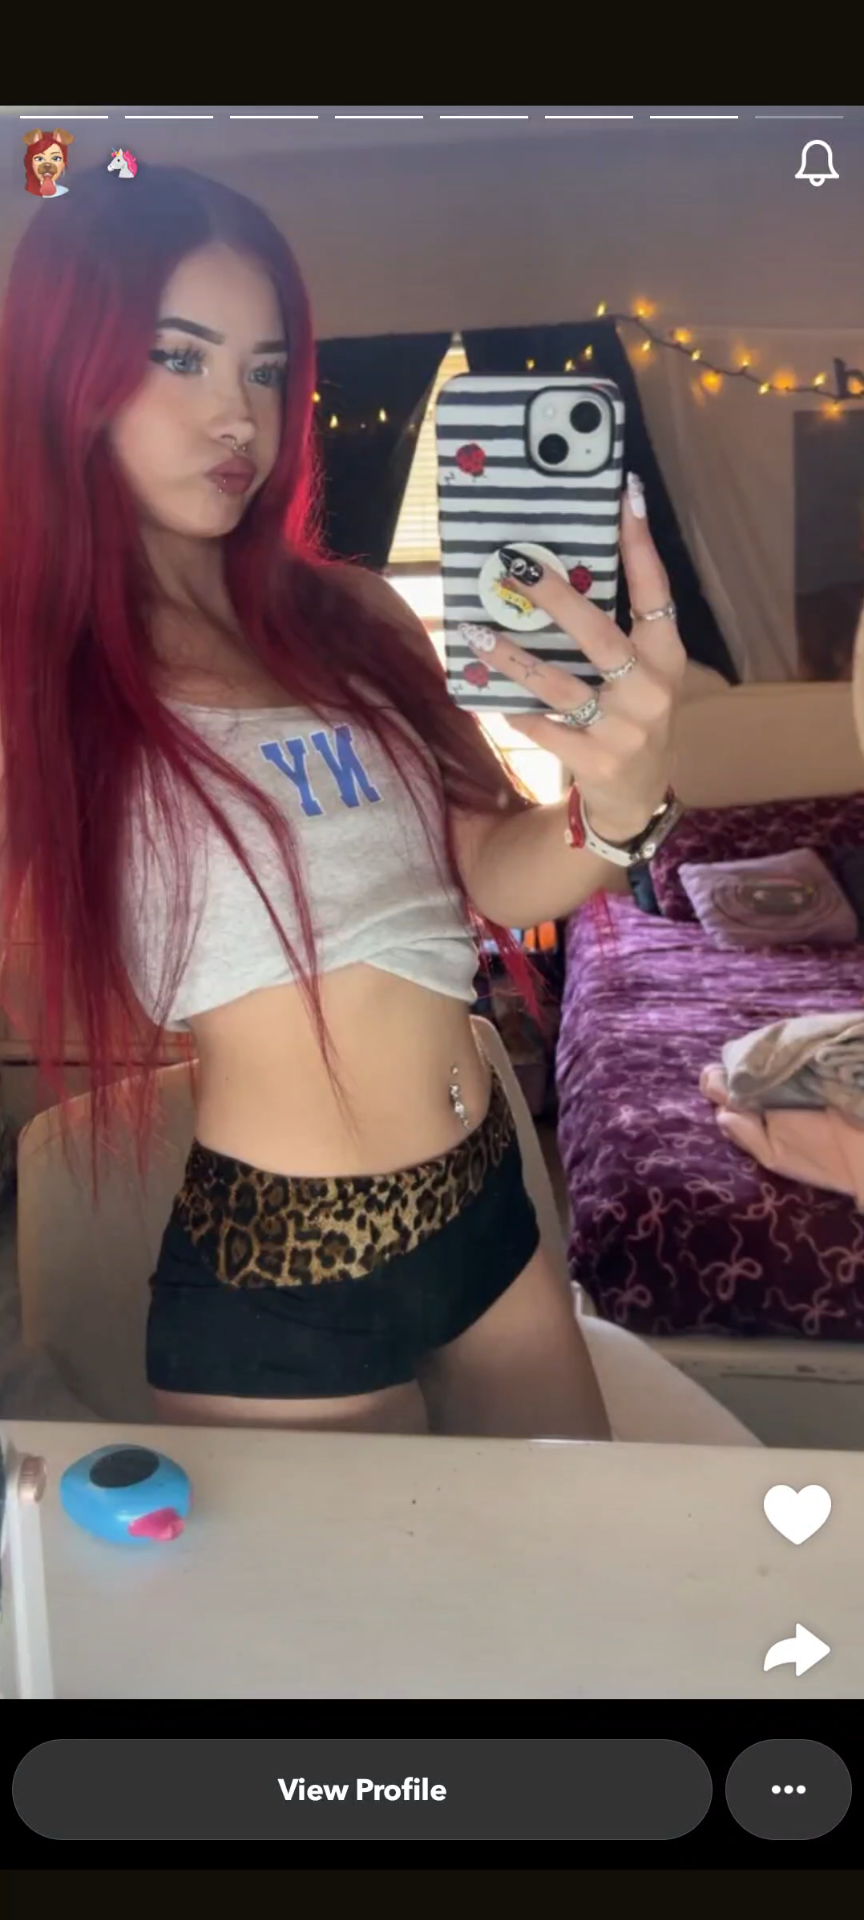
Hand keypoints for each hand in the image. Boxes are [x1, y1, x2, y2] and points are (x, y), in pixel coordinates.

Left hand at [463, 476, 686, 844]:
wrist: (636, 800)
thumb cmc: (633, 720)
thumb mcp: (642, 675)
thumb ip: (617, 634)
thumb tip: (559, 577)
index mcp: (666, 656)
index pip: (654, 591)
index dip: (640, 544)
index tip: (626, 495)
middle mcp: (651, 689)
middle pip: (599, 635)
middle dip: (557, 600)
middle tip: (516, 570)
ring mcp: (625, 728)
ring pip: (559, 684)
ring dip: (513, 658)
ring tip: (476, 632)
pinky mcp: (596, 761)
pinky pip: (544, 728)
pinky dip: (517, 711)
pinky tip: (491, 696)